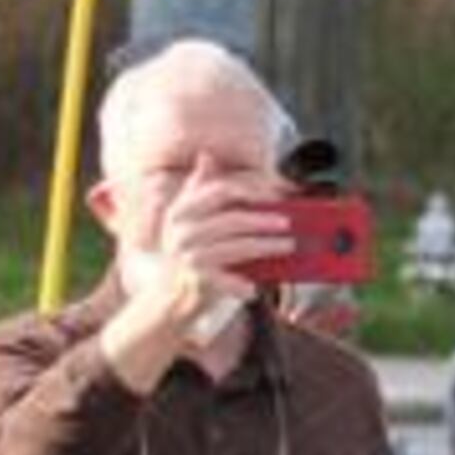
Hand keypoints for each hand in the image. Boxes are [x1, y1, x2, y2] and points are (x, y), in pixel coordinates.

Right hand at [139, 171, 294, 361]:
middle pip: (232, 219)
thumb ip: (198, 187)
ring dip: (267, 247)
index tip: (272, 195)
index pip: (218, 191)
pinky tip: (254, 289)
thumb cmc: (188, 255)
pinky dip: (243, 286)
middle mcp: (181, 232)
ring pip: (238, 248)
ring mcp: (189, 257)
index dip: (248, 190)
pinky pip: (229, 281)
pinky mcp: (197, 282)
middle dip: (263, 220)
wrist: (167, 300)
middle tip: (287, 223)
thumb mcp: (186, 219)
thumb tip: (206, 154)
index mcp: (180, 212)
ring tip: (287, 245)